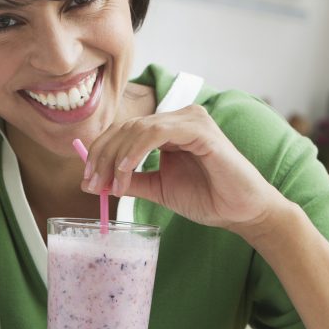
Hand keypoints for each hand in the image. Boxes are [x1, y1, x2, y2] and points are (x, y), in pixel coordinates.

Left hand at [81, 105, 285, 232]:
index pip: (123, 132)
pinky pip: (156, 133)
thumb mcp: (158, 189)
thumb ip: (131, 182)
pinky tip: (126, 172)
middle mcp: (178, 117)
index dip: (100, 154)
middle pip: (125, 128)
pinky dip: (136, 151)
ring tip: (110, 186)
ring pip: (137, 129)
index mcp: (168, 128)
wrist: (241, 212)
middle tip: (91, 184)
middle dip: (102, 157)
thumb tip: (94, 183)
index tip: (87, 181)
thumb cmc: (207, 198)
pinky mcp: (200, 129)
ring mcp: (190, 119)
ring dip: (116, 158)